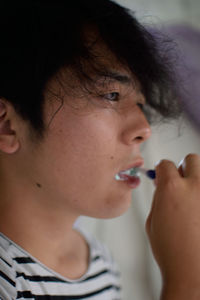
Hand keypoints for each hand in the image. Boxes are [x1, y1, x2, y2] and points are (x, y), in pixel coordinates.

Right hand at [146, 154, 199, 298]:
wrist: (192, 271)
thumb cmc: (172, 250)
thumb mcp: (153, 219)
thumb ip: (159, 197)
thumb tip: (162, 186)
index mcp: (172, 188)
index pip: (166, 164)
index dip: (161, 170)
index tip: (161, 174)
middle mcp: (194, 187)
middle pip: (191, 160)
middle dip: (182, 168)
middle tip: (179, 180)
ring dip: (196, 181)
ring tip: (191, 197)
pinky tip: (197, 211)